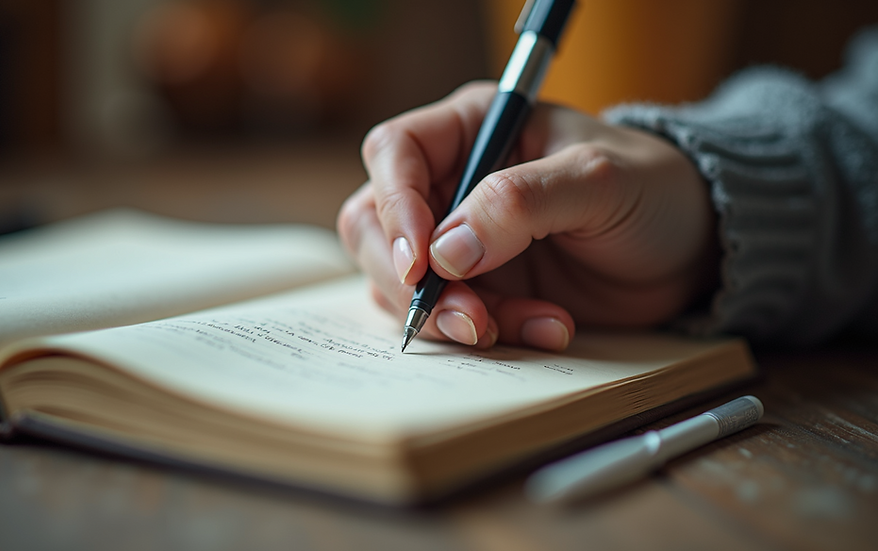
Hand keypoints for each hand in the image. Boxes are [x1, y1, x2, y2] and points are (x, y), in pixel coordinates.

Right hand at [337, 82, 717, 350]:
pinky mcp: (477, 287)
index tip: (421, 263)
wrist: (691, 249)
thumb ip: (521, 203)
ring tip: (515, 328)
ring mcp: (459, 239)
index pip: (394, 152)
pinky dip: (487, 333)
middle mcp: (452, 181)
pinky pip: (448, 316)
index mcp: (473, 128)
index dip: (395, 206)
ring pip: (402, 281)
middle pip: (375, 224)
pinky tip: (546, 328)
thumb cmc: (652, 190)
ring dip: (449, 316)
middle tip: (467, 316)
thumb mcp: (598, 181)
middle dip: (411, 280)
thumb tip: (445, 251)